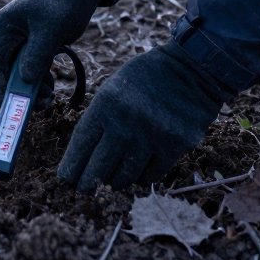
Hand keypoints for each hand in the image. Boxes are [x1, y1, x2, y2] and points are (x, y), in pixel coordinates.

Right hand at [0, 0, 106, 104]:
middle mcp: (5, 37)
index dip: (0, 88)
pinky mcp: (30, 49)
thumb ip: (37, 55)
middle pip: (6, 73)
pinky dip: (40, 82)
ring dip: (33, 89)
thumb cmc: (61, 3)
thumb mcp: (50, 29)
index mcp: (2, 28)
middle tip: (41, 104)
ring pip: (19, 75)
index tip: (9, 107)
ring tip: (50, 98)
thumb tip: (25, 81)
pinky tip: (51, 89)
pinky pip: (30, 71)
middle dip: (21, 91)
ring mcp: (17, 44)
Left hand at [58, 41, 235, 189]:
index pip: (81, 144)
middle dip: (88, 182)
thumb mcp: (114, 87)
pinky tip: (137, 174)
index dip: (71, 166)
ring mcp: (151, 136)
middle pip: (99, 167)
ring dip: (115, 182)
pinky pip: (151, 175)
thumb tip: (84, 157)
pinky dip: (141, 177)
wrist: (193, 69)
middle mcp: (126, 122)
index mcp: (106, 104)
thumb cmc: (145, 78)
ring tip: (111, 183)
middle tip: (85, 189)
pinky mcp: (175, 146)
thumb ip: (99, 118)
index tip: (66, 180)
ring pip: (125, 176)